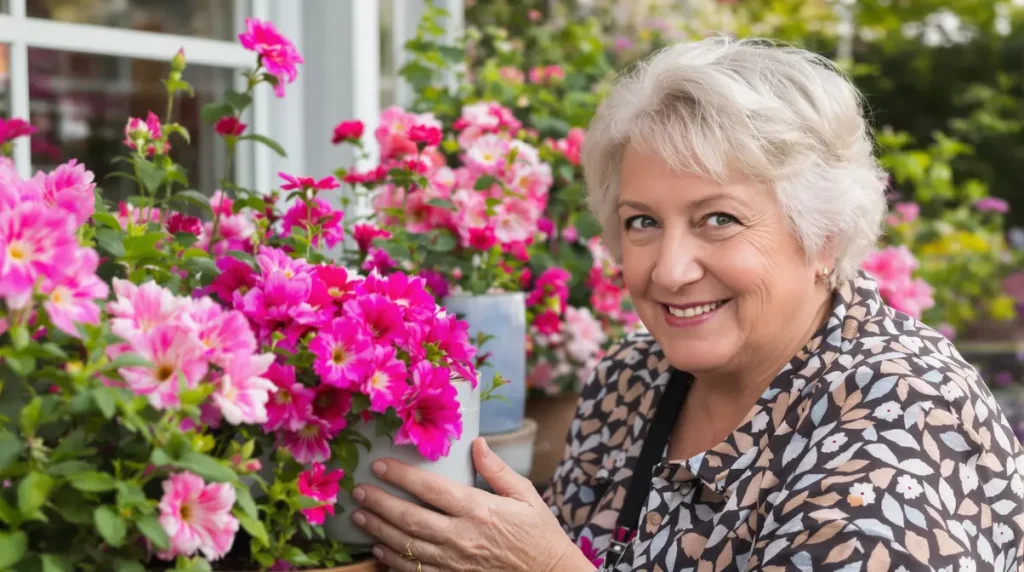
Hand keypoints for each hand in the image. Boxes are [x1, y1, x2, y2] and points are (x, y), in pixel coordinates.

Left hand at [350, 437, 595, 571]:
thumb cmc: (539, 534)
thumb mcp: (526, 495)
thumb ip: (497, 469)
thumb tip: (477, 442)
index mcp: (479, 510)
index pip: (431, 489)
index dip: (401, 476)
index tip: (380, 465)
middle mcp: (462, 537)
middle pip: (410, 518)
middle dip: (380, 503)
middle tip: (359, 490)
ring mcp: (455, 563)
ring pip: (406, 546)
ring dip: (379, 530)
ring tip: (360, 515)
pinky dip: (393, 561)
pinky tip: (378, 550)